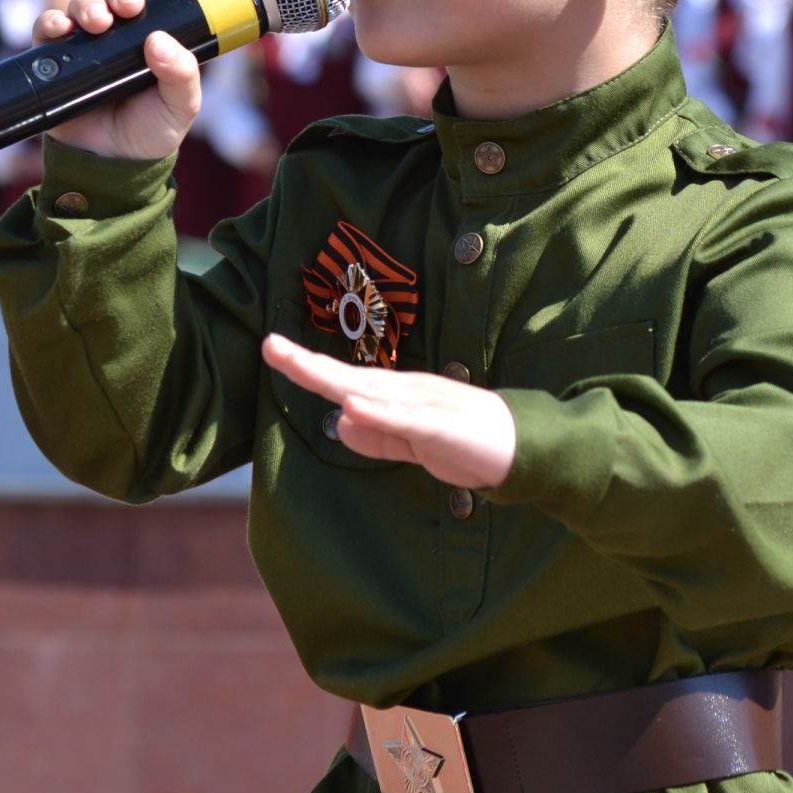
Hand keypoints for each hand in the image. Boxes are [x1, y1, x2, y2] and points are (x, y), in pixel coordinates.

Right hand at [37, 0, 199, 159]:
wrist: (110, 165)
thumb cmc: (150, 131)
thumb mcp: (179, 107)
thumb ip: (181, 75)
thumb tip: (158, 40)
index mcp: (155, 37)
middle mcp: (121, 34)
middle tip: (126, 7)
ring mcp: (87, 44)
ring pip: (83, 5)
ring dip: (88, 5)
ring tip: (96, 23)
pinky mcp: (56, 58)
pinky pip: (48, 29)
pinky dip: (52, 22)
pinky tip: (61, 29)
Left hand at [262, 333, 515, 489]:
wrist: (523, 447)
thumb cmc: (467, 442)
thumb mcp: (414, 442)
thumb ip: (380, 436)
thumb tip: (340, 423)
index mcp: (396, 396)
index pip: (344, 380)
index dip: (308, 366)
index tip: (272, 350)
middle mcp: (405, 391)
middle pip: (348, 376)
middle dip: (307, 363)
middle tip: (269, 345)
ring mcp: (423, 405)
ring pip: (371, 390)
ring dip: (333, 378)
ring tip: (297, 365)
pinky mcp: (440, 426)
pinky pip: (405, 419)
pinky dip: (378, 412)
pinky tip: (352, 405)